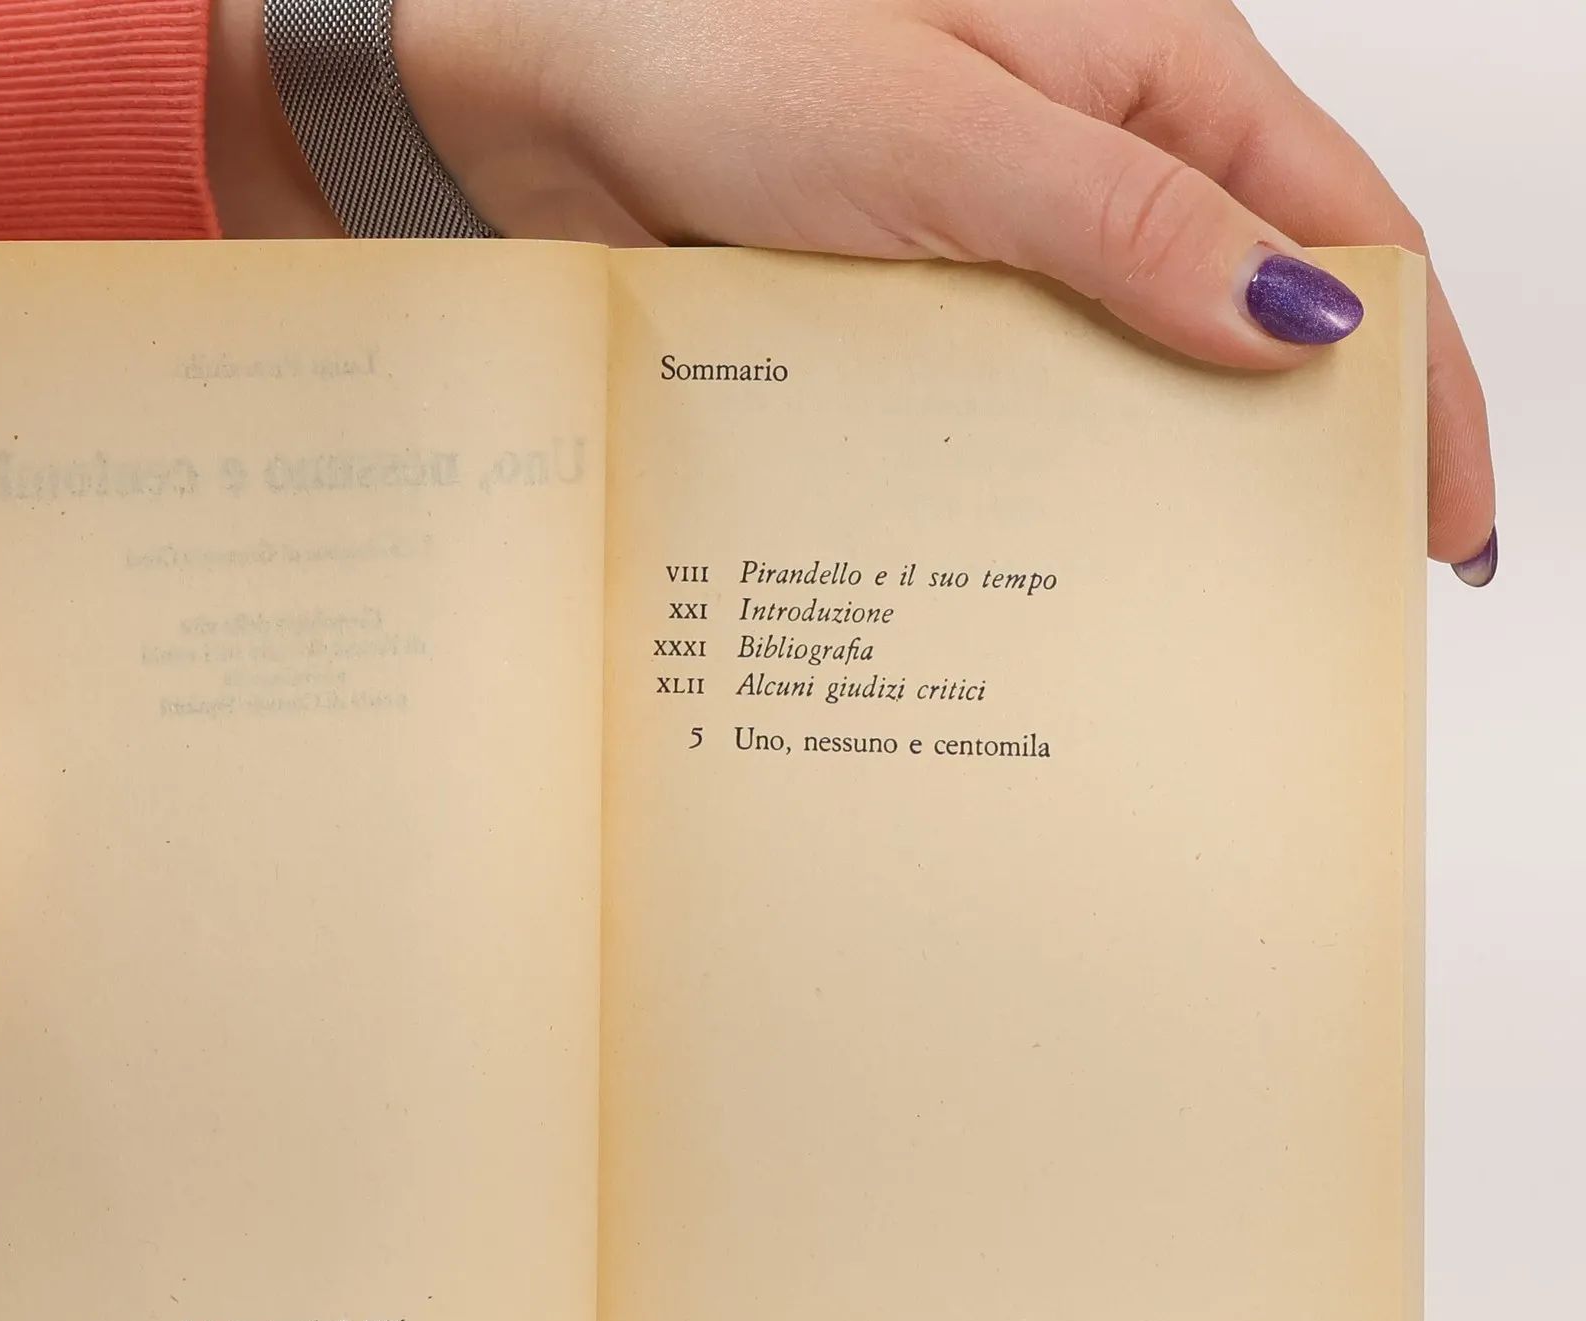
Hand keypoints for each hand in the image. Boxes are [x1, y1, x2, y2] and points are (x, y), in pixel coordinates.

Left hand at [380, 0, 1493, 576]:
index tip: (1442, 515)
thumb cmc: (720, 44)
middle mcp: (1088, 161)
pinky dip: (1046, 475)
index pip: (1341, 231)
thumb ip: (1123, 224)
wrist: (540, 85)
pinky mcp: (916, 305)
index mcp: (1147, 77)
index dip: (1414, 375)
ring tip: (1197, 602)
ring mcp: (1001, 242)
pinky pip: (1015, 402)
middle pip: (1250, 314)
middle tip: (1325, 587)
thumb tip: (1300, 316)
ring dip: (1169, 476)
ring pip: (1133, 372)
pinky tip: (1050, 556)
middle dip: (1306, 444)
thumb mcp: (947, 129)